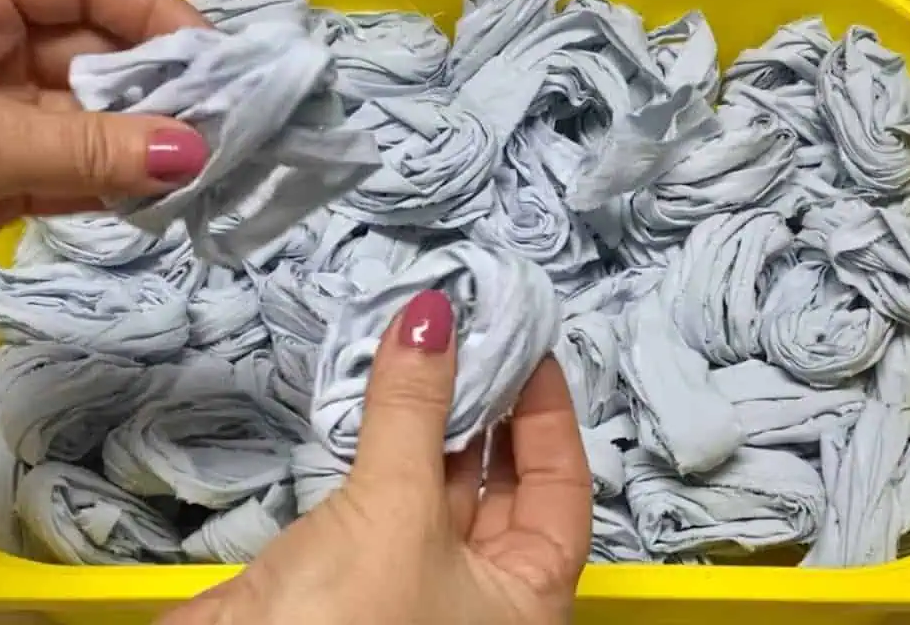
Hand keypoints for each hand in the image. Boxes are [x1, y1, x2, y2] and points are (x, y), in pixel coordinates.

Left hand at [0, 0, 210, 337]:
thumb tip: (194, 152)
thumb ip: (86, 146)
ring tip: (205, 170)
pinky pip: (65, 172)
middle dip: (155, 86)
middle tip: (224, 129)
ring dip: (138, 143)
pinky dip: (108, 186)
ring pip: (83, 118)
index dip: (148, 11)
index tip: (212, 60)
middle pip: (89, 50)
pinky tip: (157, 200)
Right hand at [159, 290, 592, 624]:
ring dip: (427, 419)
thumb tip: (432, 315)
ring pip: (431, 485)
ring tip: (426, 341)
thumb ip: (415, 411)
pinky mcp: (346, 574)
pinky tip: (374, 388)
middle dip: (484, 407)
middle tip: (472, 328)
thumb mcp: (398, 511)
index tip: (526, 345)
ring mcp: (409, 585)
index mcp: (525, 598)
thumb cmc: (351, 621)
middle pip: (498, 485)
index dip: (548, 415)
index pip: (562, 489)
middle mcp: (477, 594)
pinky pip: (377, 494)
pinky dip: (377, 442)